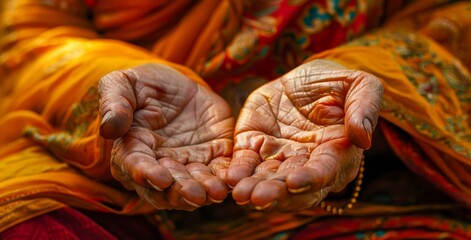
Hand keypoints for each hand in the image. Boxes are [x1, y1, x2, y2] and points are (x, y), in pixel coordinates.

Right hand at [99, 63, 233, 209]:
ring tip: (216, 192)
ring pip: (193, 187)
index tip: (160, 178)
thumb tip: (109, 129)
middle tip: (195, 194)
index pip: (135, 166)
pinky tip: (232, 181)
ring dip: (204, 191)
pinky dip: (225, 179)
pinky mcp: (212, 158)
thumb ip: (115, 103)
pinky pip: (219, 172)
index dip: (147, 174)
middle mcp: (158, 165)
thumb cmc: (143, 84)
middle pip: (166, 188)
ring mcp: (187, 164)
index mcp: (131, 149)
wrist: (178, 84)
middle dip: (181, 192)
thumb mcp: (123, 83)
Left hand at [226, 60, 382, 210]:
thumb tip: (363, 139)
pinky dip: (237, 172)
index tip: (295, 181)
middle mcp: (306, 164)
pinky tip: (230, 179)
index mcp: (337, 154)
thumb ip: (364, 108)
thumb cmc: (335, 83)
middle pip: (292, 185)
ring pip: (267, 180)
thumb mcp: (357, 85)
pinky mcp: (254, 147)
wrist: (303, 77)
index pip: (325, 171)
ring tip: (241, 194)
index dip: (311, 178)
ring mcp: (278, 158)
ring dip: (255, 189)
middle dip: (277, 193)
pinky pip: (245, 163)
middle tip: (260, 197)